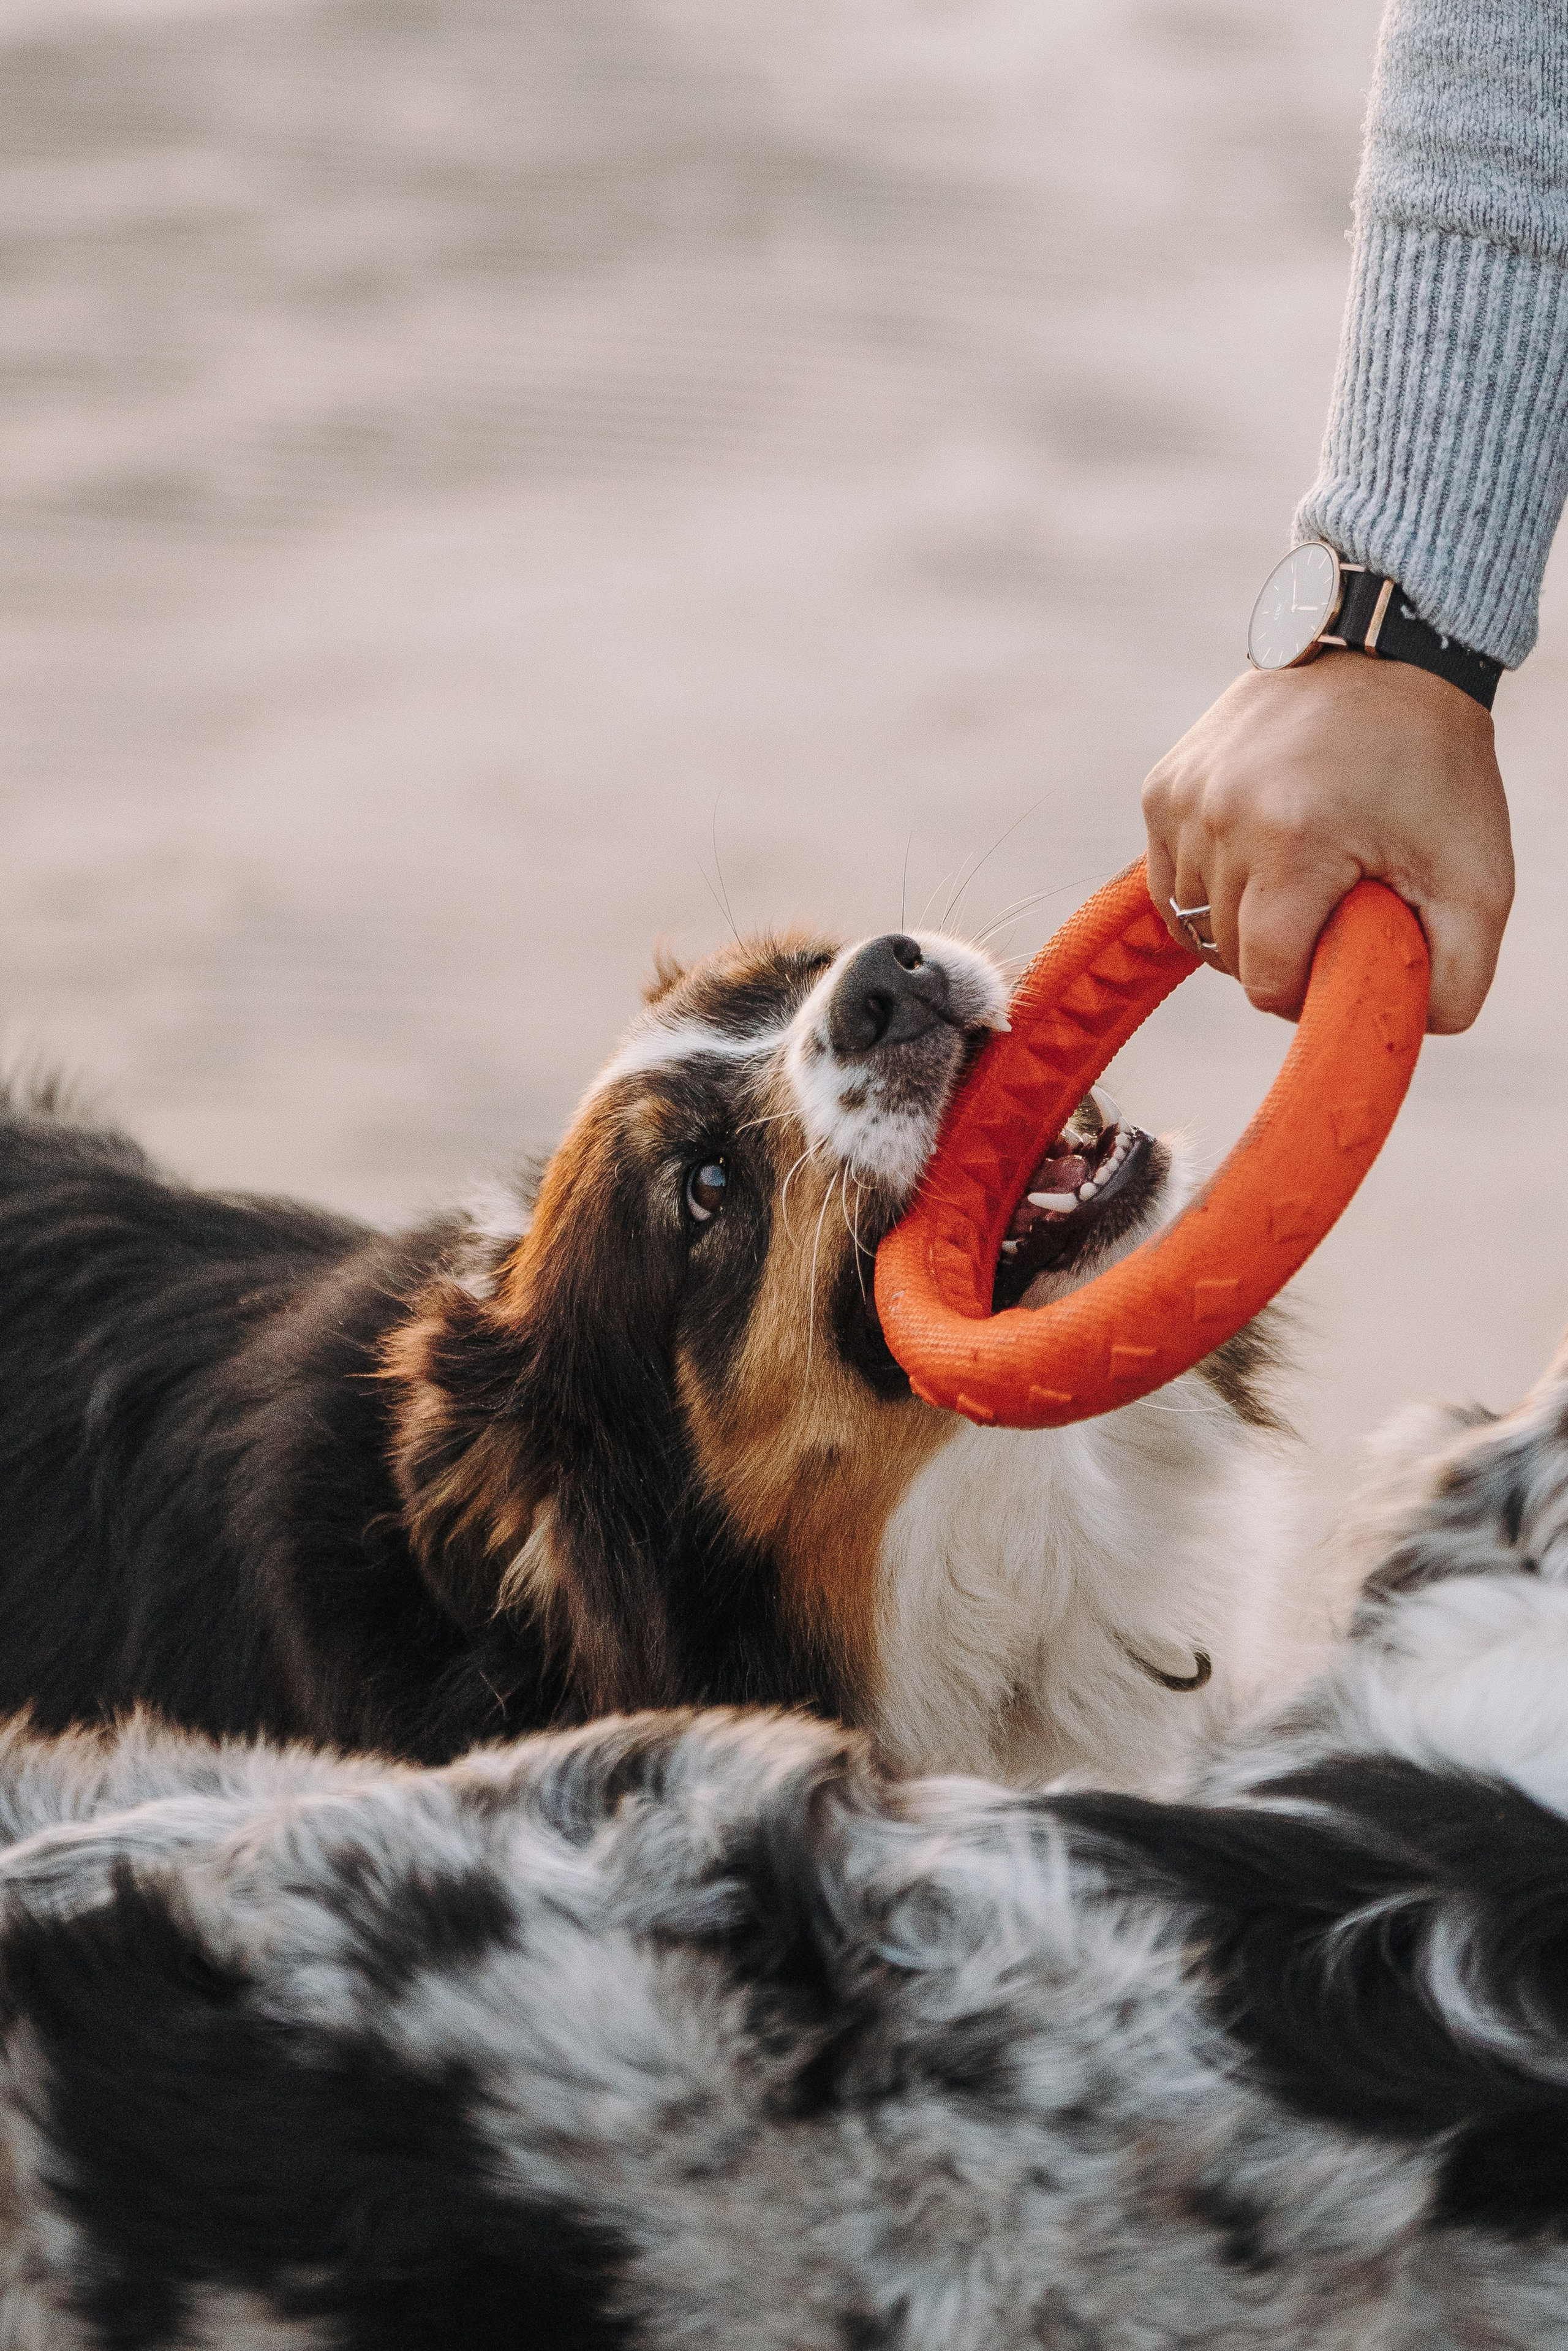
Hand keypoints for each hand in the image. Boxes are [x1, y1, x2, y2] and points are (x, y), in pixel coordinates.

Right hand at [1141, 654, 1513, 1033]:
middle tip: (1333, 907)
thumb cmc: (1435, 768)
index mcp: (1294, 840)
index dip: (1305, 990)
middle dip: (1278, 952)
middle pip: (1227, 953)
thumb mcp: (1479, 877)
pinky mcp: (1163, 784)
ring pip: (1191, 921)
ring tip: (1297, 878)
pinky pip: (1168, 878)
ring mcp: (1184, 796)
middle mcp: (1221, 815)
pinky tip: (1257, 856)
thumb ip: (1458, 978)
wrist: (1386, 652)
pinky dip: (1209, 886)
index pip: (1264, 977)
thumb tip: (1409, 1034)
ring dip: (1240, 921)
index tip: (1344, 958)